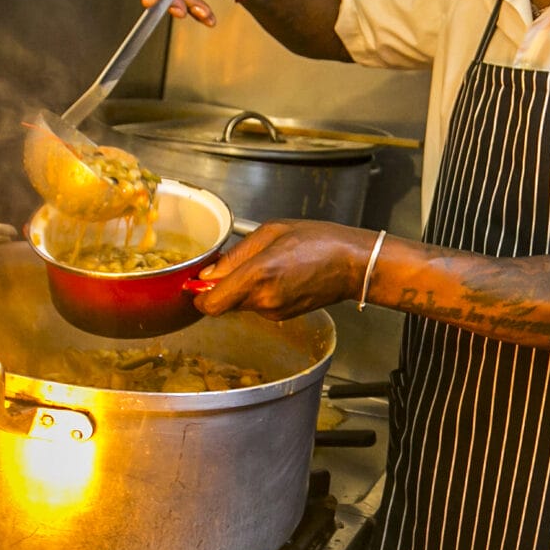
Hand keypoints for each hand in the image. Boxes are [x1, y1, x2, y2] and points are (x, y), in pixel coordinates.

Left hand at [196, 220, 371, 319]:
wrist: (352, 264)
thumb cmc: (319, 241)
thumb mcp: (271, 232)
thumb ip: (235, 254)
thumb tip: (209, 273)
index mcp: (258, 275)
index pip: (211, 303)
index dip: (198, 296)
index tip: (197, 284)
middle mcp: (264, 299)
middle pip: (223, 304)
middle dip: (221, 287)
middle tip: (231, 266)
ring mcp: (274, 311)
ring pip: (240, 305)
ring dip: (241, 289)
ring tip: (265, 265)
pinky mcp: (283, 316)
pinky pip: (258, 306)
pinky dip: (259, 293)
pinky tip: (278, 276)